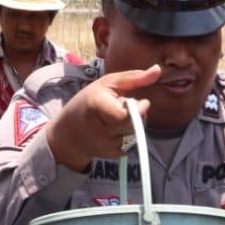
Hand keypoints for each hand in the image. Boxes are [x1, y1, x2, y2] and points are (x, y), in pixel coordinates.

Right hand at [43, 65, 160, 170]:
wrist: (67, 133)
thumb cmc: (88, 102)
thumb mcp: (107, 83)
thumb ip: (134, 78)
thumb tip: (158, 70)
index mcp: (96, 106)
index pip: (125, 115)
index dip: (139, 110)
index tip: (143, 102)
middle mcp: (100, 130)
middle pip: (134, 124)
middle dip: (138, 114)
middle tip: (126, 106)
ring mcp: (106, 145)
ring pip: (136, 134)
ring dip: (134, 124)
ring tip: (118, 117)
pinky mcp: (112, 155)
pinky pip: (132, 143)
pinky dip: (129, 135)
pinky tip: (116, 129)